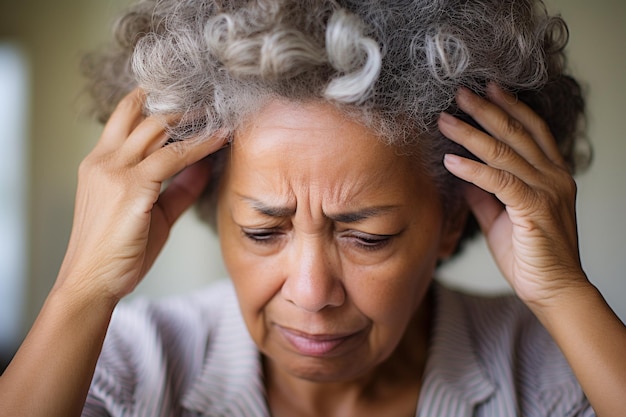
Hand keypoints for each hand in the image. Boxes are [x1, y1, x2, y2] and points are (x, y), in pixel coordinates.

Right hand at [57, 89, 226, 300]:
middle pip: (139, 113)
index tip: (190, 99)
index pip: (126, 119)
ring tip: (220, 111)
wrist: (92, 283)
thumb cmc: (120, 252)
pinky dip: (200, 145)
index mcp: (100, 163)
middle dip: (177, 102)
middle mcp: (103, 160)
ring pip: (157, 128)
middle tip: (209, 98)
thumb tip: (205, 167)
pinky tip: (220, 139)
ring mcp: (114, 171)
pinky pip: (172, 157)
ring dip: (192, 118)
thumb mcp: (155, 213)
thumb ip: (179, 188)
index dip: (156, 104)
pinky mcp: (130, 187)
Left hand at [438, 83, 588, 307]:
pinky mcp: (534, 208)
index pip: (531, 130)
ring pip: (504, 151)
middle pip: (516, 132)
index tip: (487, 89)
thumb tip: (464, 176)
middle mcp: (553, 177)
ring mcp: (546, 190)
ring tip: (445, 120)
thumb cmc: (530, 256)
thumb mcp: (501, 219)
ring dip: (470, 133)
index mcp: (551, 175)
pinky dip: (472, 169)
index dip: (510, 106)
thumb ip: (486, 195)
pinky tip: (450, 160)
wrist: (553, 290)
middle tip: (459, 92)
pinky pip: (498, 181)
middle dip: (485, 109)